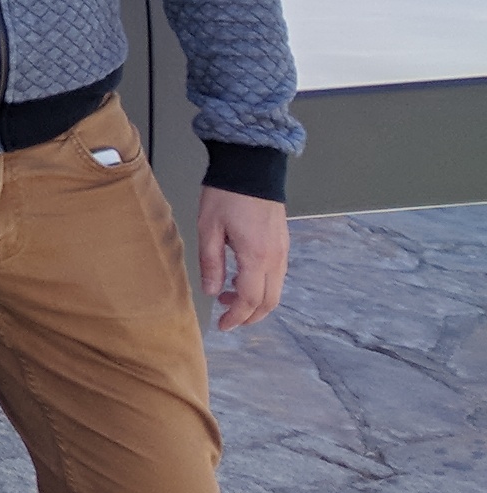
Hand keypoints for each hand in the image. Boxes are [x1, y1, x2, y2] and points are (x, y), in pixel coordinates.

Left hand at [195, 187, 287, 331]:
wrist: (251, 168)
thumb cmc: (227, 195)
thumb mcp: (209, 228)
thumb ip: (211, 263)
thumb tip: (212, 291)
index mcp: (257, 257)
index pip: (251, 300)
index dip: (237, 317)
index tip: (222, 325)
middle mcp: (276, 258)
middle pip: (269, 302)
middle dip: (249, 316)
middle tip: (228, 319)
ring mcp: (283, 251)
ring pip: (276, 290)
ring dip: (255, 302)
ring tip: (228, 297)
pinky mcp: (282, 243)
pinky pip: (277, 276)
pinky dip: (262, 286)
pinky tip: (241, 279)